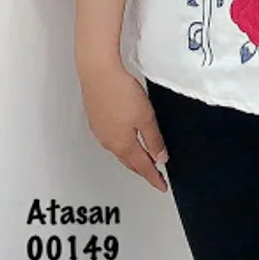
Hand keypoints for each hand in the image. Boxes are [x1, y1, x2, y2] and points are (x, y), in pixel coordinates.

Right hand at [78, 62, 168, 192]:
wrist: (98, 73)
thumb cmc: (120, 92)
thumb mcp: (146, 117)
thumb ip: (153, 139)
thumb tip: (160, 158)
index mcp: (123, 144)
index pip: (142, 166)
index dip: (154, 177)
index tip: (162, 186)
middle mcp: (109, 141)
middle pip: (129, 161)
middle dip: (143, 169)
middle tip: (155, 175)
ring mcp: (100, 131)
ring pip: (119, 151)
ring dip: (132, 157)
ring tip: (143, 160)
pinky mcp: (96, 119)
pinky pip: (111, 139)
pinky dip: (122, 144)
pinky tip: (126, 139)